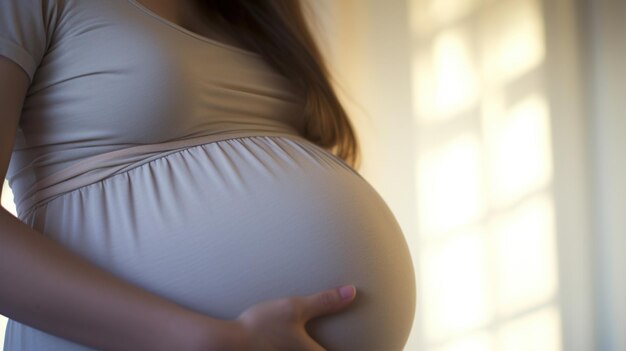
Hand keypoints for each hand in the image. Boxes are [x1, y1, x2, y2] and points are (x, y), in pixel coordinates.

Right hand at [233, 285, 356, 349]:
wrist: (227, 343)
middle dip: (340, 348)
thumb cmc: (261, 326)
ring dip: (318, 348)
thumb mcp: (294, 308)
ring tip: (320, 341)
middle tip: (356, 343)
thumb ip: (326, 301)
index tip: (373, 346)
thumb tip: (352, 291)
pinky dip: (304, 348)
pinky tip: (297, 341)